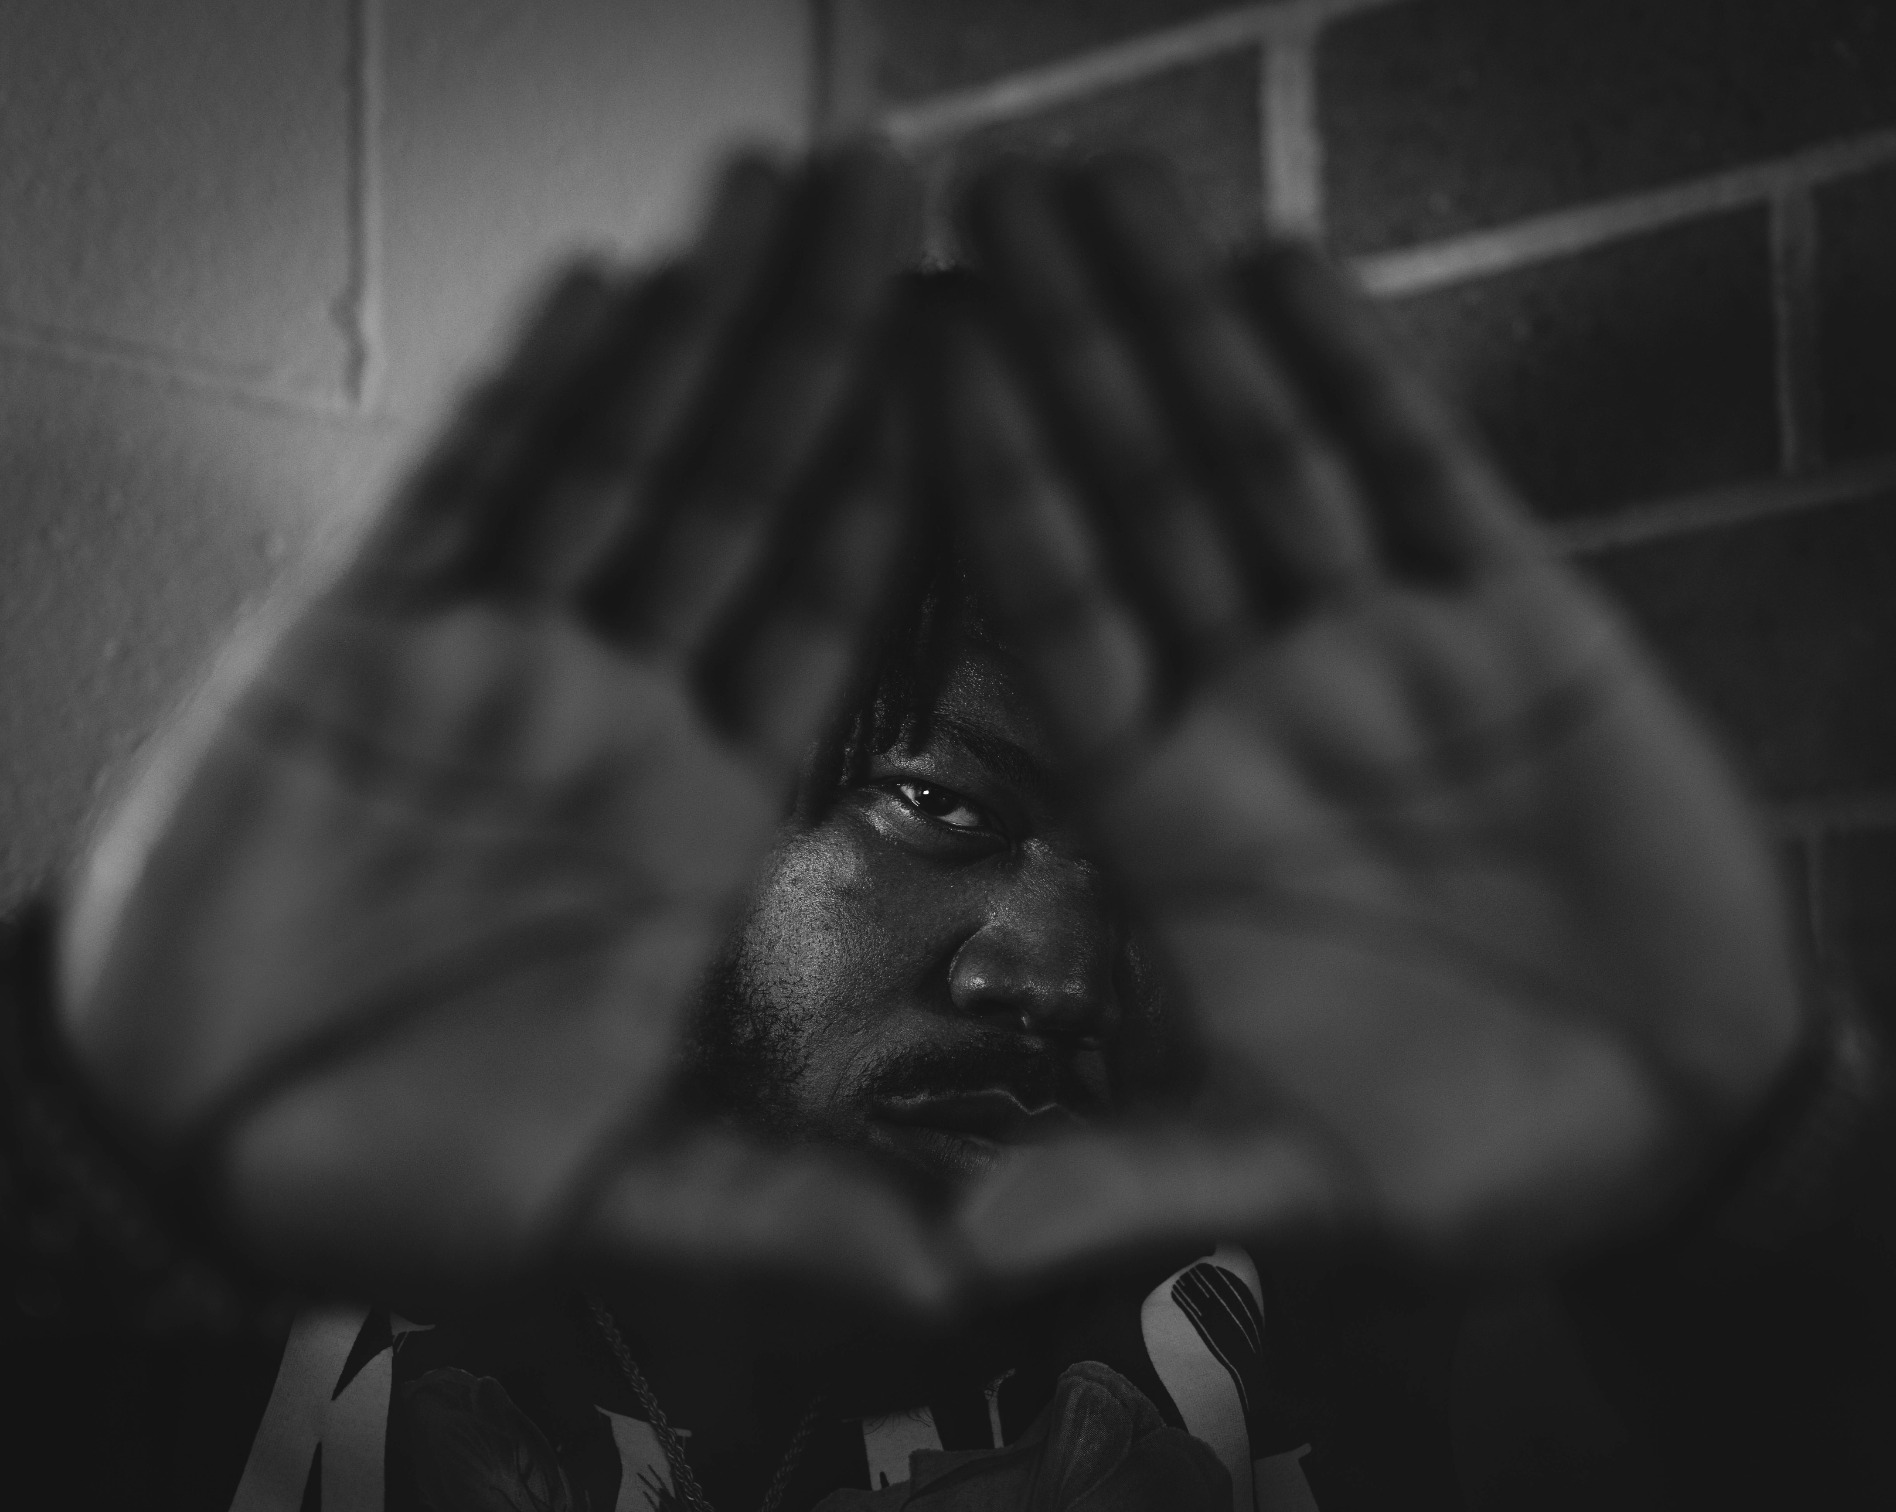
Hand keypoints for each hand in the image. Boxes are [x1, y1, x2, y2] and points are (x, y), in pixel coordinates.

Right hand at [57, 150, 952, 1310]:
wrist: (185, 1147)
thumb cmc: (399, 1190)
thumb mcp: (623, 1225)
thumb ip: (797, 1224)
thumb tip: (978, 1279)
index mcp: (708, 826)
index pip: (833, 616)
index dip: (911, 483)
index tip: (985, 359)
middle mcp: (621, 720)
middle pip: (746, 494)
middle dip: (822, 342)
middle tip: (898, 188)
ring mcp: (491, 666)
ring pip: (620, 460)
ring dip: (700, 326)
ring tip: (779, 194)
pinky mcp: (358, 645)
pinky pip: (462, 492)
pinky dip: (532, 394)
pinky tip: (605, 294)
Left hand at [940, 160, 1806, 1275]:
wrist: (1668, 1129)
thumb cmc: (1459, 1169)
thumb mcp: (1279, 1195)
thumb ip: (1115, 1188)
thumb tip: (941, 1255)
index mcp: (1162, 806)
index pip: (1049, 605)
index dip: (983, 471)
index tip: (910, 341)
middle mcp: (1248, 704)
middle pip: (1136, 490)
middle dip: (1064, 344)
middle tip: (981, 193)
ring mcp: (1380, 652)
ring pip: (1263, 457)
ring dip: (1186, 324)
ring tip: (1103, 187)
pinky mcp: (1519, 629)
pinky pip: (1426, 480)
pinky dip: (1359, 378)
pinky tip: (1282, 271)